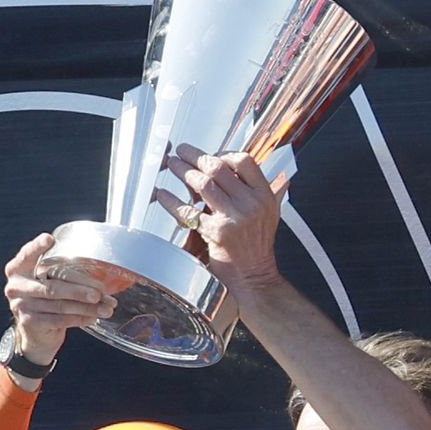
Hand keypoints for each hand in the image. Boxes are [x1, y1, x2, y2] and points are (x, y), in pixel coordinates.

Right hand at [3, 233, 115, 365]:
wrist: (35, 332)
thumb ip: (60, 270)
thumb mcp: (47, 280)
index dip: (37, 247)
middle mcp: (16, 286)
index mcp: (18, 268)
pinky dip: (80, 318)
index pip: (27, 254)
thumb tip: (100, 269)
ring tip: (105, 307)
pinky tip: (93, 317)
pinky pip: (60, 320)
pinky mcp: (30, 322)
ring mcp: (21, 306)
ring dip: (86, 307)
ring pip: (60, 305)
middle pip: (53, 286)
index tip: (49, 239)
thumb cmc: (46, 299)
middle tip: (99, 293)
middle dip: (79, 290)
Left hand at [156, 144, 285, 298]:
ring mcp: (234, 219)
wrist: (255, 277)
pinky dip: (172, 201)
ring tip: (172, 165)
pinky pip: (189, 211)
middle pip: (218, 169)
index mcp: (265, 195)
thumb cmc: (257, 246)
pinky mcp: (216, 234)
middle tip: (181, 152)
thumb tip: (234, 166)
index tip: (208, 155)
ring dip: (183, 172)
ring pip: (203, 184)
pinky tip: (163, 194)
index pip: (244, 161)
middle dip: (195, 157)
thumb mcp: (268, 213)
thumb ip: (255, 190)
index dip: (222, 153)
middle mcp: (252, 204)